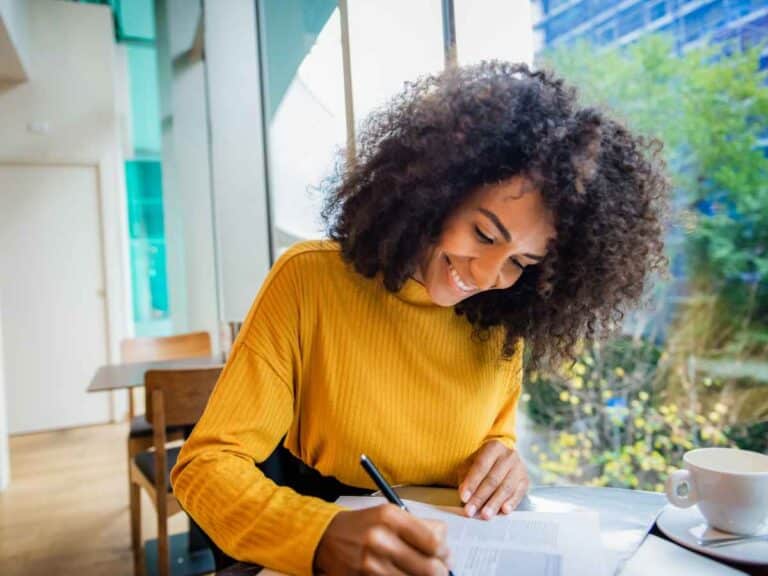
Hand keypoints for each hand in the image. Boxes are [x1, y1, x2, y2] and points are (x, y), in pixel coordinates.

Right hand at [314, 504, 450, 574]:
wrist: (325, 538)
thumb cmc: (363, 525)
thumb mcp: (388, 514)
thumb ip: (418, 526)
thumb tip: (445, 545)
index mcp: (389, 517)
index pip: (433, 541)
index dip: (444, 551)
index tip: (444, 554)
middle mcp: (380, 540)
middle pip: (429, 569)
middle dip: (440, 571)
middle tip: (440, 570)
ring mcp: (371, 565)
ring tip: (420, 571)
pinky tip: (402, 574)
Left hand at [457, 440, 528, 519]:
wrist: (503, 457)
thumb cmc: (483, 462)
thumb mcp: (470, 463)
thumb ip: (465, 477)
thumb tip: (464, 494)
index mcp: (493, 447)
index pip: (481, 466)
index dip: (472, 483)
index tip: (464, 497)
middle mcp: (509, 455)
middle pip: (493, 479)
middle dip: (480, 497)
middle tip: (471, 511)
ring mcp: (519, 468)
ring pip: (506, 488)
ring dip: (494, 503)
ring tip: (485, 515)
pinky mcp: (525, 480)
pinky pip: (518, 494)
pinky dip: (511, 503)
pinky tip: (504, 511)